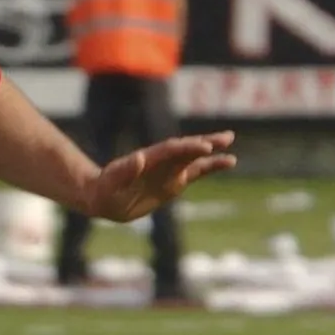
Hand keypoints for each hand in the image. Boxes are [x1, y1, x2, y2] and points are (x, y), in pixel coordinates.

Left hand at [80, 132, 235, 221]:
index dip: (188, 148)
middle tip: (226, 138)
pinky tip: (230, 160)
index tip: (205, 146)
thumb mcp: (111, 182)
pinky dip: (212, 166)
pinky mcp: (175, 180)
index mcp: (148, 159)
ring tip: (230, 141)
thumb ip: (124, 171)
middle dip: (204, 143)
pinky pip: (197, 171)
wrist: (105, 197)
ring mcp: (170, 169)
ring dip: (212, 151)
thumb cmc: (105, 189)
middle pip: (186, 148)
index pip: (171, 150)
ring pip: (195, 157)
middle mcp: (162, 161)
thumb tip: (139, 158)